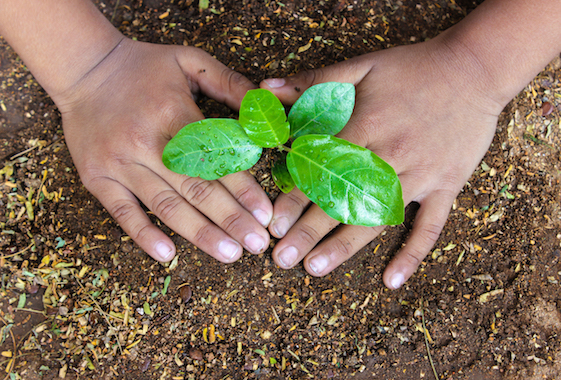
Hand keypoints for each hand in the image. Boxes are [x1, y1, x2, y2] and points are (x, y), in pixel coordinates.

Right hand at [55, 39, 271, 262]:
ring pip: (165, 205)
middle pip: (194, 188)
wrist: (83, 68)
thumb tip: (265, 110)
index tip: (265, 214)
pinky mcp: (98, 177)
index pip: (214, 158)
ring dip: (199, 233)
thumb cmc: (144, 68)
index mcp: (173, 112)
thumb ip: (229, 83)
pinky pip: (122, 212)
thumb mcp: (189, 61)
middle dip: (230, 219)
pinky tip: (168, 255)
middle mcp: (146, 141)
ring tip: (229, 254)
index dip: (242, 188)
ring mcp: (119, 163)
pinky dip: (144, 234)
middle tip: (257, 244)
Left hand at [260, 36, 504, 287]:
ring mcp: (422, 175)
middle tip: (281, 259)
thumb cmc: (413, 67)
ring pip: (378, 219)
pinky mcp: (446, 186)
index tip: (273, 224)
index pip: (323, 169)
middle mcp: (391, 157)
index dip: (295, 198)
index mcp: (367, 127)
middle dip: (309, 232)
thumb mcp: (362, 65)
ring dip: (345, 246)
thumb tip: (266, 89)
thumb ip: (314, 80)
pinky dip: (413, 253)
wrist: (475, 69)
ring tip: (314, 268)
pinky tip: (391, 280)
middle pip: (344, 200)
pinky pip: (431, 226)